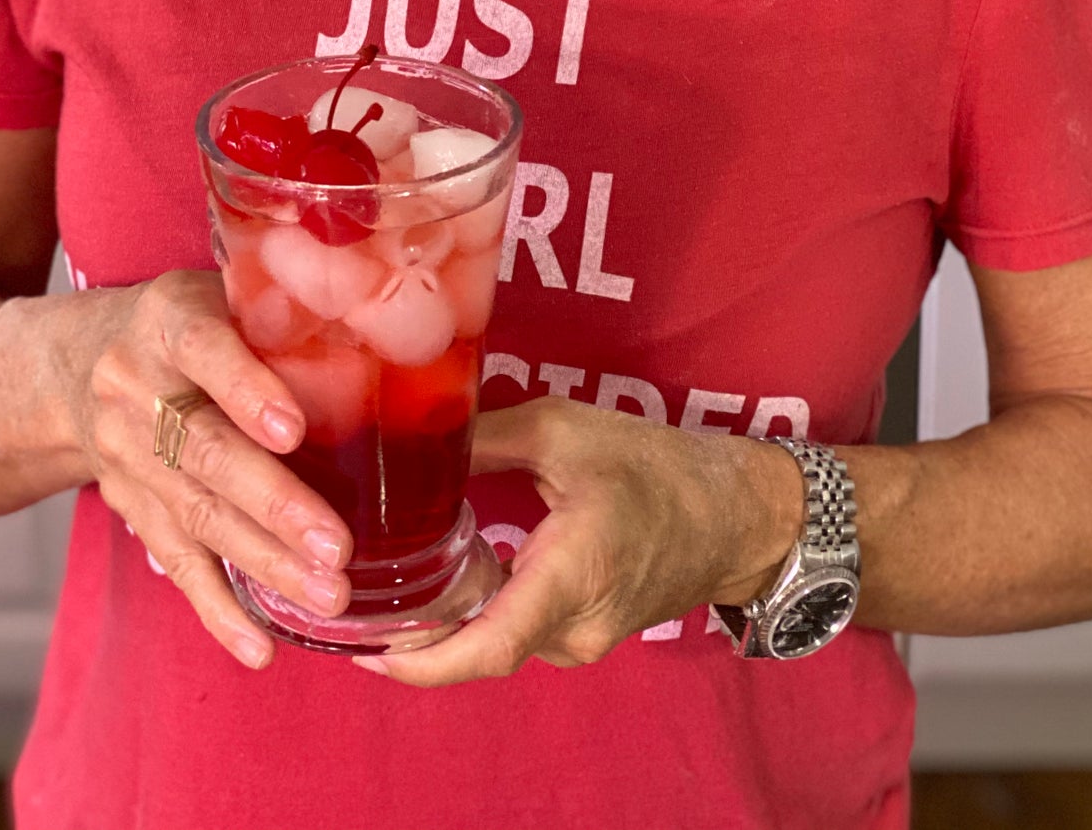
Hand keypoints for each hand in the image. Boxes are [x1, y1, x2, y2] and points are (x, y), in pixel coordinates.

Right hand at [55, 269, 351, 668]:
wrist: (76, 364)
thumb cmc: (186, 322)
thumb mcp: (222, 289)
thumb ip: (284, 308)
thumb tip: (388, 332)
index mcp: (167, 321)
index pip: (204, 350)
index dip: (246, 389)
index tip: (293, 429)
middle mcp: (136, 388)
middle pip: (204, 451)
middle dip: (273, 504)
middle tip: (336, 547)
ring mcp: (127, 455)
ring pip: (196, 514)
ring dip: (263, 562)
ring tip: (327, 595)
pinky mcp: (131, 508)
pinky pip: (175, 562)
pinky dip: (219, 610)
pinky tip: (261, 647)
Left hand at [354, 398, 803, 685]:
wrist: (734, 514)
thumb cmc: (653, 466)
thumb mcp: (561, 430)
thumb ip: (482, 439)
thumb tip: (408, 435)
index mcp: (570, 577)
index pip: (485, 648)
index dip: (418, 662)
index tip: (364, 650)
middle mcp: (576, 627)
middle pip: (479, 651)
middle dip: (415, 637)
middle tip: (356, 601)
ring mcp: (585, 640)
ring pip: (498, 642)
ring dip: (448, 622)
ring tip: (390, 583)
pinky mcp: (589, 635)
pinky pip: (522, 633)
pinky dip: (480, 613)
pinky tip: (449, 576)